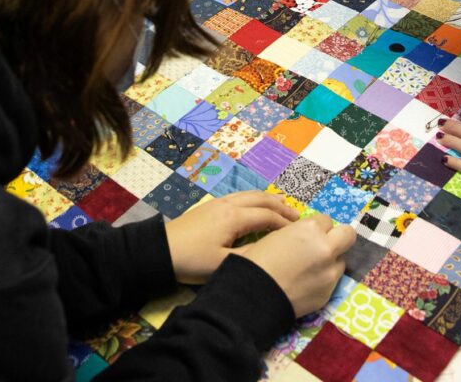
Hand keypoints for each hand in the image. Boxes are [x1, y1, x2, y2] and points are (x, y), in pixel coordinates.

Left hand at [164, 191, 298, 284]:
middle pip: (261, 200)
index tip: (300, 232)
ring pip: (250, 195)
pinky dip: (256, 199)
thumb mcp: (223, 264)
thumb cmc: (192, 260)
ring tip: (283, 207)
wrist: (161, 251)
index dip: (285, 224)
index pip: (267, 216)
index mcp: (234, 218)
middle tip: (298, 217)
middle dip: (282, 207)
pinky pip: (240, 197)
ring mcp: (219, 203)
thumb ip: (250, 256)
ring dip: (269, 200)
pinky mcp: (211, 206)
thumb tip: (271, 252)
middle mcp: (229, 205)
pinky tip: (256, 207)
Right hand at [234, 214, 354, 317]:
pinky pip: (332, 280)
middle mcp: (326, 249)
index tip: (309, 234)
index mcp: (311, 230)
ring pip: (341, 260)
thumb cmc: (259, 260)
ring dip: (331, 260)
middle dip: (338, 237)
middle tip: (325, 244)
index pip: (326, 220)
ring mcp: (330, 273)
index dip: (317, 227)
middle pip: (348, 235)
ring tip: (312, 268)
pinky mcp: (328, 293)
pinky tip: (307, 283)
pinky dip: (323, 278)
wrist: (254, 296)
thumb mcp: (278, 235)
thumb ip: (301, 233)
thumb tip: (310, 236)